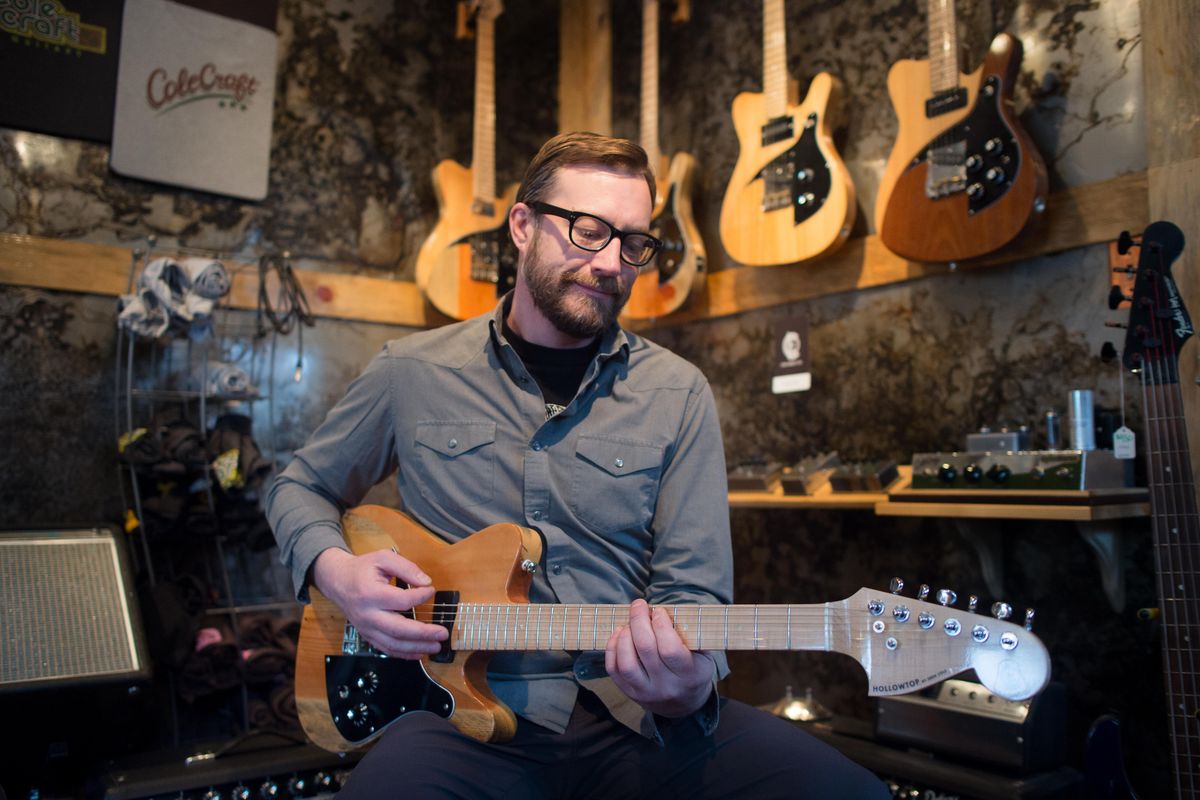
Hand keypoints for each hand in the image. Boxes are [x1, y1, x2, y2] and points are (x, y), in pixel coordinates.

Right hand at [311, 547, 447, 658]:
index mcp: (370, 594)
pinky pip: (386, 649)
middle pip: (398, 629)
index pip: (400, 600)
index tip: (431, 590)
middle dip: (423, 633)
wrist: (338, 582)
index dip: (420, 597)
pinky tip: (419, 653)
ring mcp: (366, 628)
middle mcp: (367, 614)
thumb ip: (406, 567)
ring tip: (436, 646)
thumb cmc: (362, 569)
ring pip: (393, 644)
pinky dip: (403, 654)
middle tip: (443, 633)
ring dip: (416, 648)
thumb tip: (426, 581)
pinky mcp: (367, 635)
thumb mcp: (383, 558)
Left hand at [604, 599, 714, 717]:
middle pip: (645, 650)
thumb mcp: (703, 654)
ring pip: (627, 663)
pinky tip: (619, 634)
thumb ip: (690, 634)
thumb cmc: (694, 670)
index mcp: (689, 675)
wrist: (684, 704)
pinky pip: (614, 670)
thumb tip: (666, 611)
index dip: (661, 625)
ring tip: (629, 623)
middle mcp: (666, 686)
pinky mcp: (629, 693)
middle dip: (639, 621)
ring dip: (624, 636)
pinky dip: (612, 648)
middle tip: (639, 605)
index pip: (670, 649)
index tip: (658, 611)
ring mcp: (645, 692)